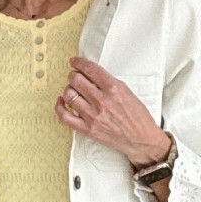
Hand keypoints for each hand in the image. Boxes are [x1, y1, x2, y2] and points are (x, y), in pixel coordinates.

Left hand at [56, 56, 170, 167]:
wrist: (141, 139)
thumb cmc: (137, 116)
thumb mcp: (127, 91)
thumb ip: (108, 82)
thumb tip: (90, 74)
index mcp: (113, 89)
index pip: (90, 69)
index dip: (79, 62)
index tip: (75, 62)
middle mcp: (102, 101)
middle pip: (76, 80)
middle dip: (73, 75)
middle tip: (74, 76)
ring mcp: (93, 115)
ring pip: (69, 95)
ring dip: (68, 89)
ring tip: (72, 90)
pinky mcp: (87, 129)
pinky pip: (65, 116)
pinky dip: (59, 106)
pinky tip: (61, 101)